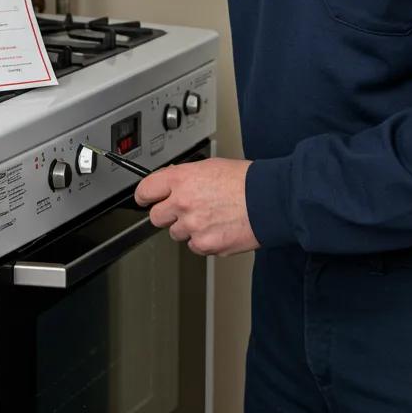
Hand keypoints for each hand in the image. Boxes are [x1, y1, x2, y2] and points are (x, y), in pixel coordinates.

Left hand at [135, 158, 259, 255]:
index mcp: (181, 179)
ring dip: (188, 228)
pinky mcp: (205, 245)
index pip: (146, 190)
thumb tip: (172, 180)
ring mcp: (193, 226)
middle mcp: (183, 202)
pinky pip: (195, 246)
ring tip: (210, 216)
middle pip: (156, 217)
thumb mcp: (209, 166)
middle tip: (183, 209)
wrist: (267, 200)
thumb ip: (185, 175)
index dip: (143, 196)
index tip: (144, 199)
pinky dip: (204, 240)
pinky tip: (218, 227)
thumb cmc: (245, 181)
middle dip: (167, 214)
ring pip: (176, 233)